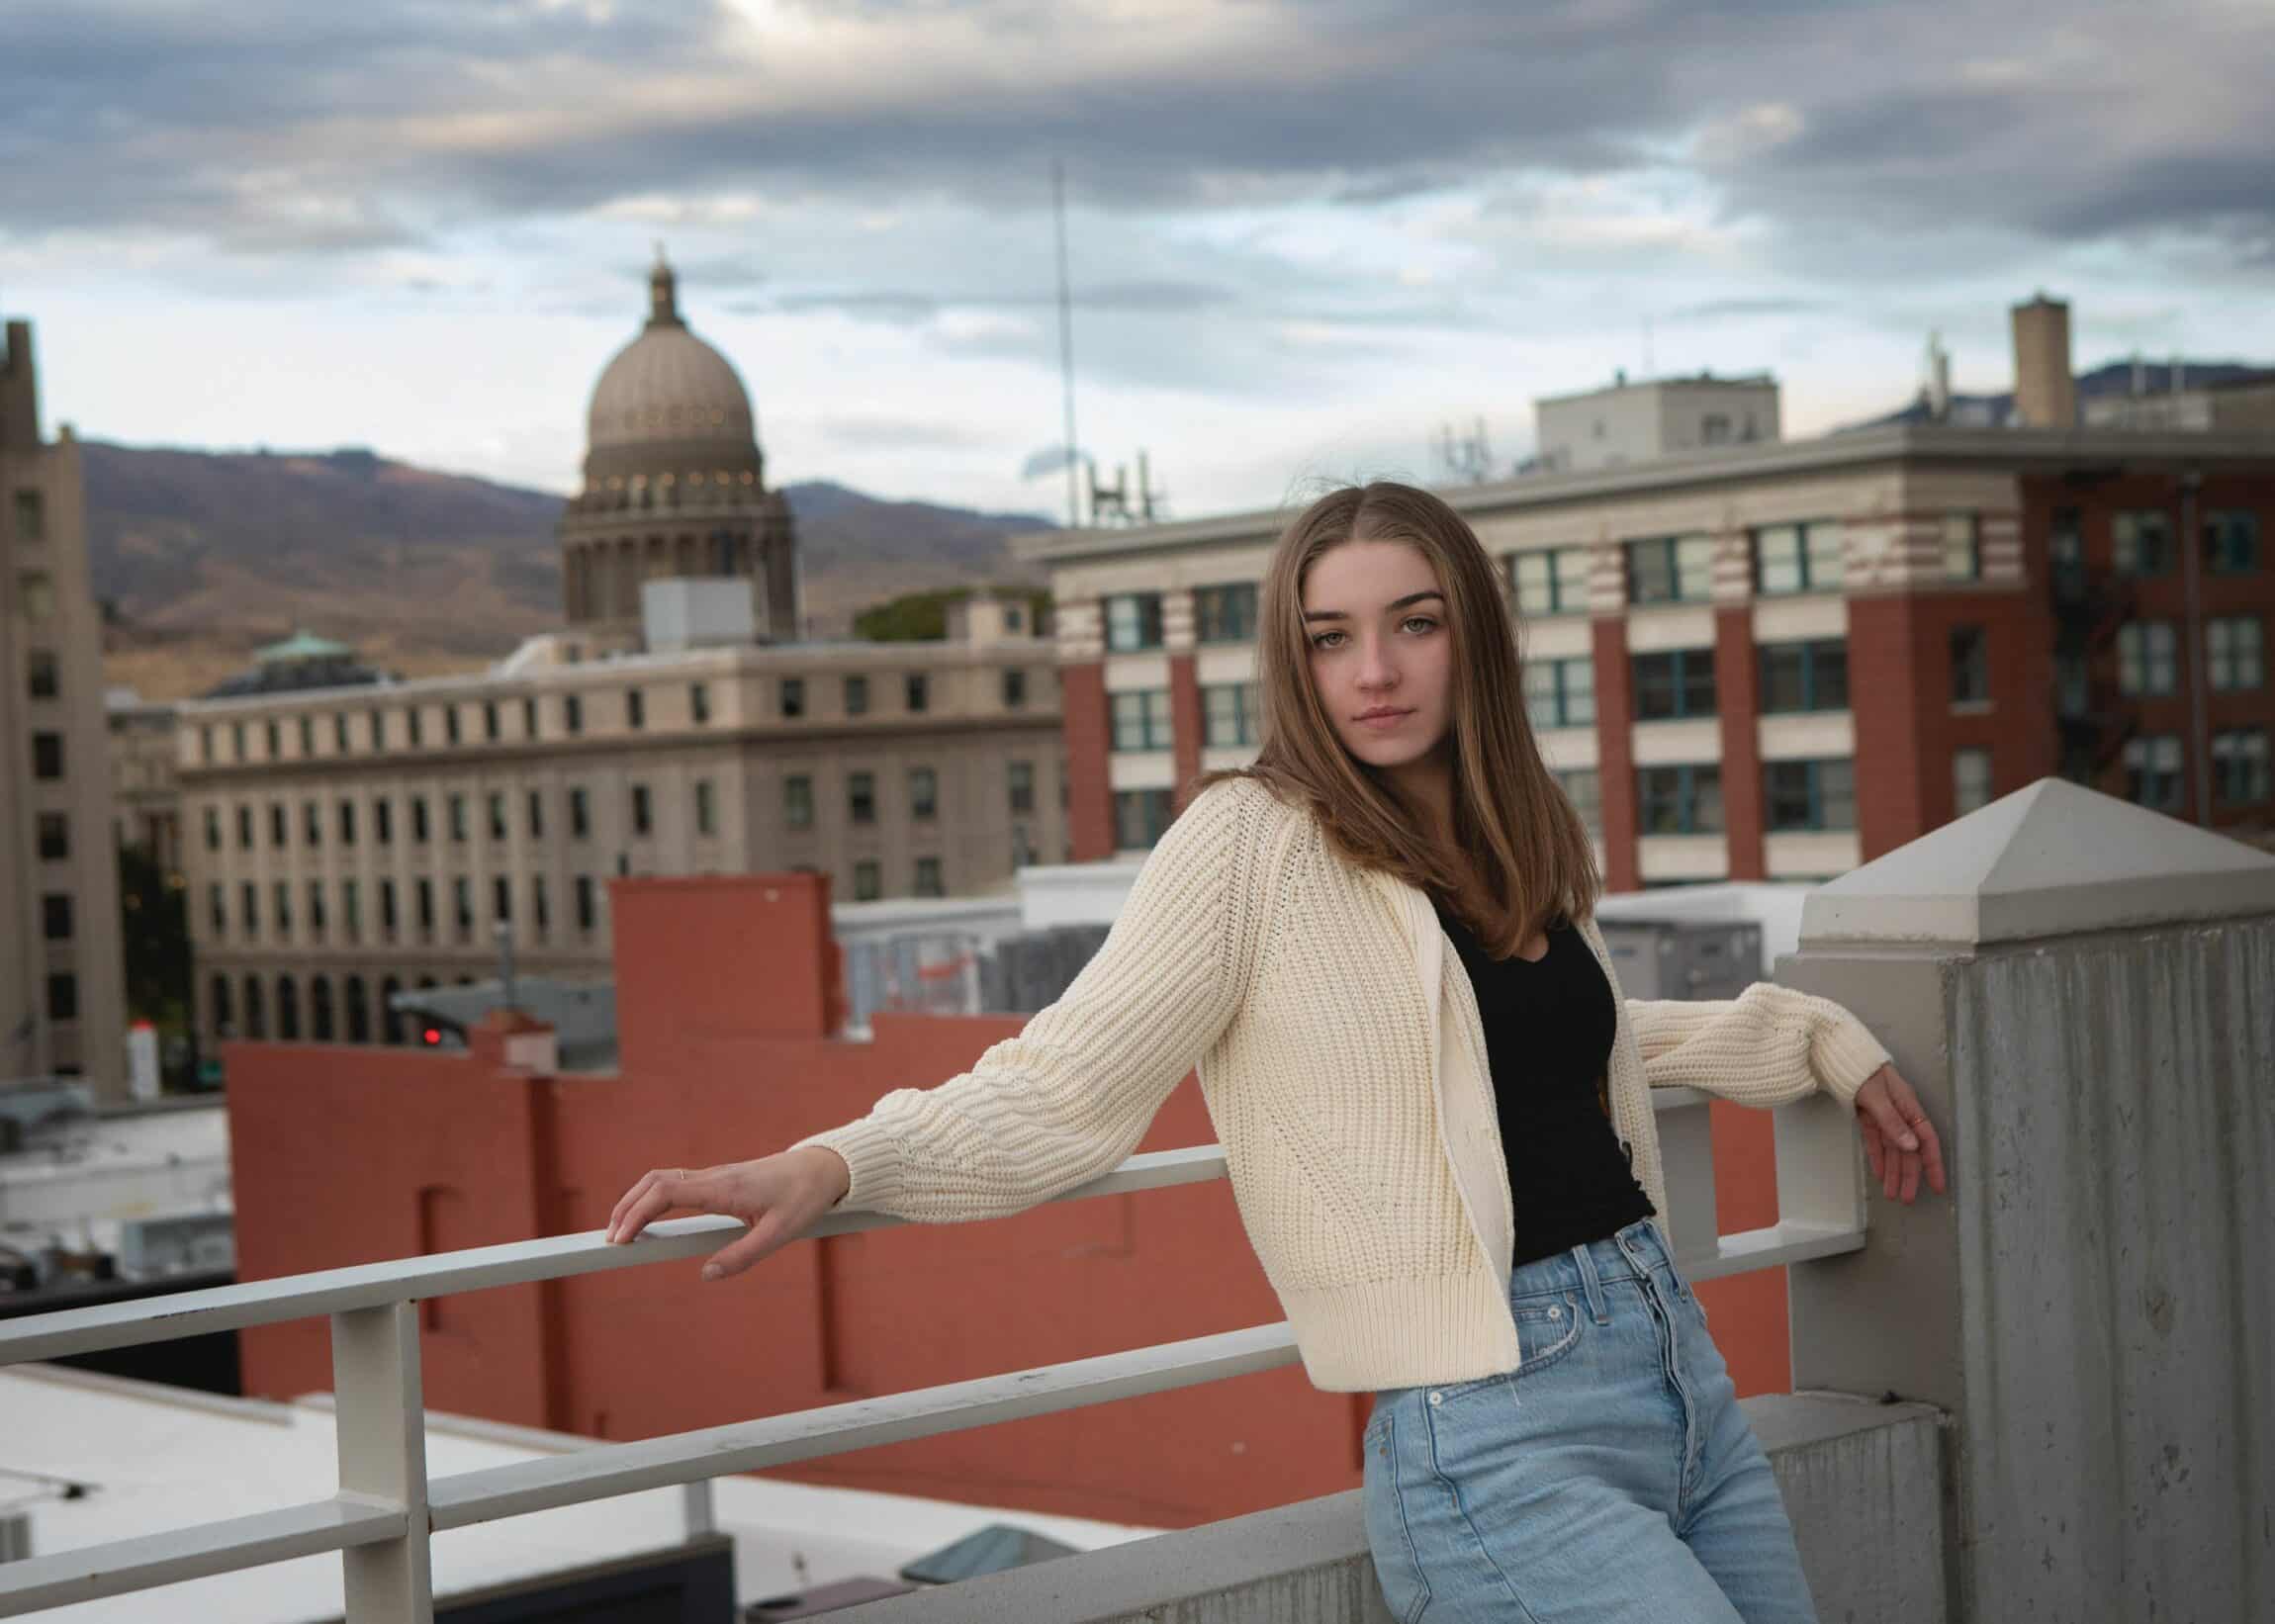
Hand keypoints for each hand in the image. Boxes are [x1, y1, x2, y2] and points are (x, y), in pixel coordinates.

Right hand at [605, 1147, 851, 1280]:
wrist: (823, 1168)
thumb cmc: (804, 1198)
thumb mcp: (780, 1233)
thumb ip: (744, 1256)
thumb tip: (706, 1274)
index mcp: (723, 1188)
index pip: (666, 1193)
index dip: (637, 1213)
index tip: (620, 1239)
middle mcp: (713, 1177)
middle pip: (655, 1182)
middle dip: (626, 1207)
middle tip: (610, 1239)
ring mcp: (715, 1176)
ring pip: (663, 1180)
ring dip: (637, 1201)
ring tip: (623, 1231)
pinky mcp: (719, 1181)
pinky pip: (677, 1184)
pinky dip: (654, 1199)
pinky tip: (650, 1219)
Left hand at [1851, 1063, 1946, 1203]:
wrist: (1840, 1055)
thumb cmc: (1863, 1070)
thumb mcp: (1878, 1095)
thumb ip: (1893, 1121)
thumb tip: (1912, 1147)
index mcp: (1909, 1106)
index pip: (1926, 1140)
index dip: (1933, 1163)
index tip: (1937, 1185)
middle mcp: (1900, 1114)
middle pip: (1908, 1150)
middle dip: (1909, 1175)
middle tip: (1907, 1199)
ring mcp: (1883, 1116)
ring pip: (1891, 1149)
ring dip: (1893, 1172)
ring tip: (1892, 1195)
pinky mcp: (1868, 1117)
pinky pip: (1875, 1142)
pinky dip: (1877, 1158)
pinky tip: (1880, 1176)